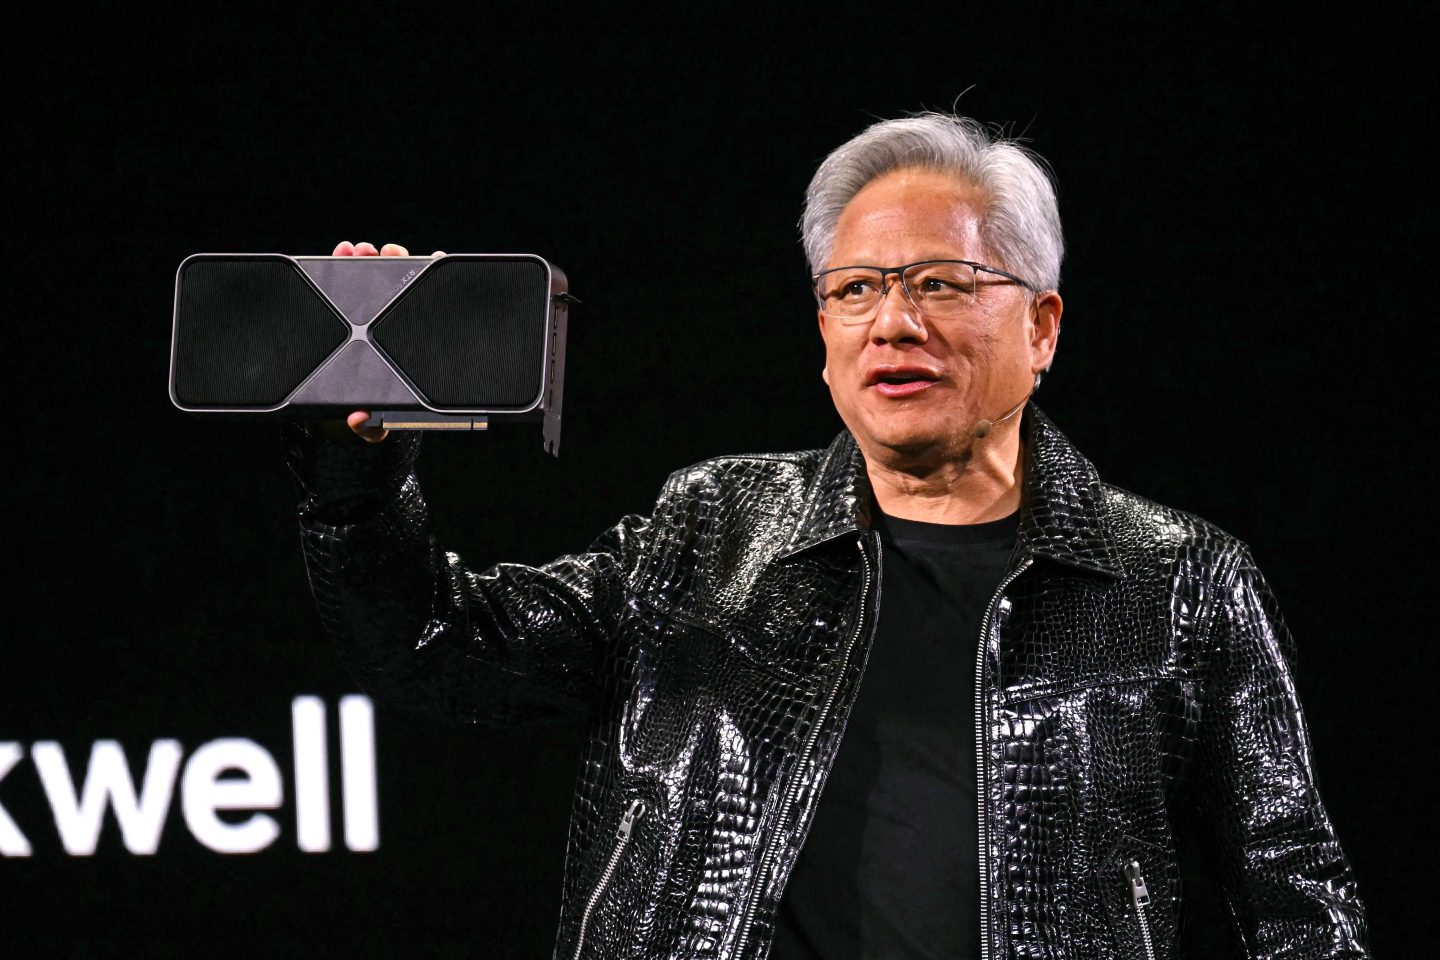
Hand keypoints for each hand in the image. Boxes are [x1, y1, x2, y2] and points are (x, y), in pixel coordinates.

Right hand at [327, 240, 446, 442]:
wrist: (350, 416)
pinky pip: (347, 284)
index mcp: (415, 351)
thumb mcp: (375, 426)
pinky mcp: (349, 317)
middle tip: (385, 252)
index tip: (431, 260)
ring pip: (376, 281)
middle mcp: (398, 330)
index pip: (431, 311)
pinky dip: (343, 264)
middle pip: (404, 289)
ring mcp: (374, 320)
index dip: (434, 284)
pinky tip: (341, 251)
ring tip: (357, 250)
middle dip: (396, 263)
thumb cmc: (374, 417)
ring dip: (368, 260)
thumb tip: (359, 419)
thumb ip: (370, 426)